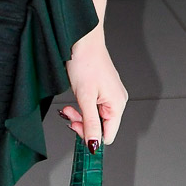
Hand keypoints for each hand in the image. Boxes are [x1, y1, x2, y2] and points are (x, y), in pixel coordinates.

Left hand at [61, 35, 127, 150]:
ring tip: (69, 105)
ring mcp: (110, 94)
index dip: (89, 136)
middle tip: (68, 113)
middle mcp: (117, 100)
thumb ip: (90, 123)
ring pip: (95, 116)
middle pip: (101, 126)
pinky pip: (94, 105)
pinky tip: (75, 98)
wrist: (82, 39)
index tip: (73, 126)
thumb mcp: (85, 97)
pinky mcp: (103, 88)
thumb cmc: (85, 62)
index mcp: (118, 105)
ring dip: (80, 114)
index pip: (107, 135)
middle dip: (82, 123)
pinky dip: (82, 105)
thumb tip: (94, 146)